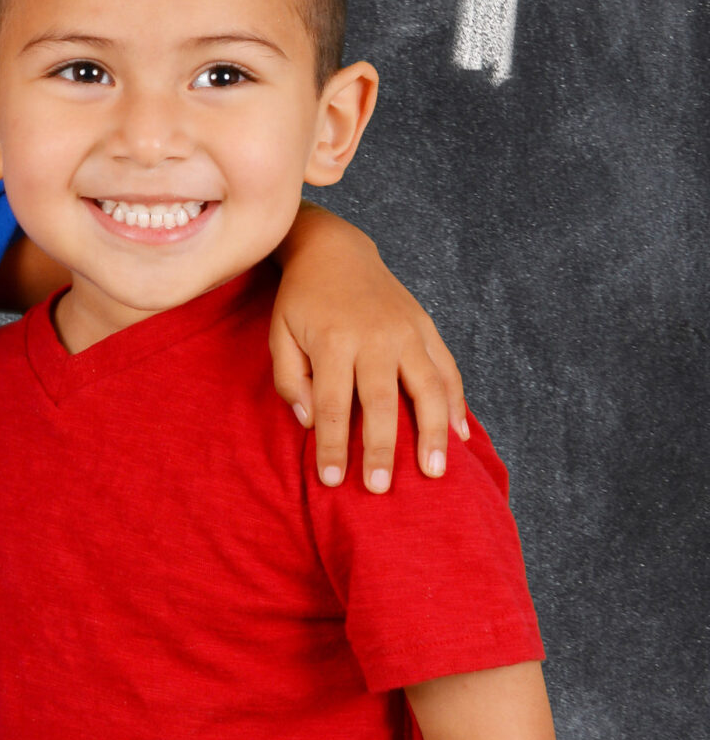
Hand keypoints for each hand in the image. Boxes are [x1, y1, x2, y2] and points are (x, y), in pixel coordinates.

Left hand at [271, 206, 468, 493]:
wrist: (335, 251)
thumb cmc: (301, 300)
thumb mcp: (280, 335)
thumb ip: (290, 380)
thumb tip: (310, 422)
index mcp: (334, 341)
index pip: (334, 405)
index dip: (334, 446)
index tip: (333, 480)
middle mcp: (376, 337)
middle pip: (383, 403)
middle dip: (382, 450)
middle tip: (380, 489)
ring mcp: (408, 332)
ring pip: (428, 389)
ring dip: (433, 434)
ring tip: (434, 472)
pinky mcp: (427, 328)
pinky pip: (448, 370)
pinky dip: (455, 404)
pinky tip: (459, 435)